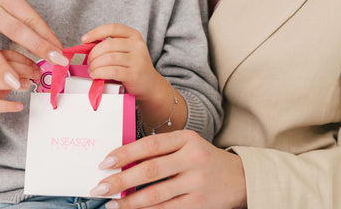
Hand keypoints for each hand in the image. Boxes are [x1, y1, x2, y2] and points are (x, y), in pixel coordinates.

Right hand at [0, 50, 34, 153]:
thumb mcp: (4, 75)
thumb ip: (19, 70)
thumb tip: (39, 68)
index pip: (8, 54)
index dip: (25, 59)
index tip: (37, 65)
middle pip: (3, 65)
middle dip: (23, 69)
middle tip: (36, 75)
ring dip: (14, 82)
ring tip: (28, 85)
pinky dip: (9, 105)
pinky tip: (20, 106)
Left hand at [82, 24, 159, 98]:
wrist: (150, 84)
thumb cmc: (133, 66)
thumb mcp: (127, 50)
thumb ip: (112, 45)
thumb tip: (88, 44)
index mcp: (134, 35)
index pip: (113, 28)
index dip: (96, 32)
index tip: (84, 39)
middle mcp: (137, 45)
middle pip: (108, 45)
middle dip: (93, 54)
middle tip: (89, 61)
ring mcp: (137, 59)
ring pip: (108, 58)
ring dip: (95, 65)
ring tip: (92, 69)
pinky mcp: (134, 74)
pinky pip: (112, 71)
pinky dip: (100, 73)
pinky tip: (96, 75)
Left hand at [90, 130, 246, 208]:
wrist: (240, 177)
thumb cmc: (204, 157)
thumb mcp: (187, 144)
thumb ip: (161, 149)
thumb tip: (125, 161)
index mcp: (186, 138)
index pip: (150, 144)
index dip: (126, 153)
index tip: (105, 161)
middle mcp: (191, 157)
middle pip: (150, 169)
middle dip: (121, 180)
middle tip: (100, 187)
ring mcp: (196, 182)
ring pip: (156, 193)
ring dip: (130, 201)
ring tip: (111, 204)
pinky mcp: (199, 203)